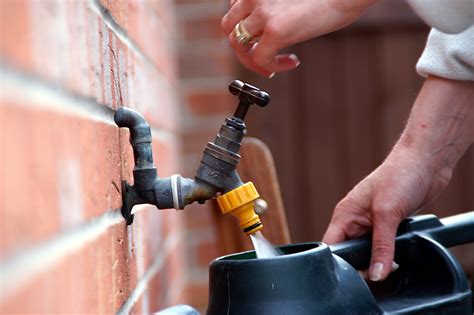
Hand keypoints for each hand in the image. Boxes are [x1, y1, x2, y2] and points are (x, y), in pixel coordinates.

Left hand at [221, 0, 377, 76]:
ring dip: (253, 60)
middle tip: (261, 58)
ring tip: (273, 67)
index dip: (243, 29)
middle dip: (243, 47)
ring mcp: (261, 12)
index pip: (234, 11)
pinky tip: (292, 62)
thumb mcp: (286, 0)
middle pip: (230, 28)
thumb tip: (263, 34)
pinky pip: (259, 59)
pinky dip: (271, 67)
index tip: (258, 40)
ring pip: (238, 45)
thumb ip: (270, 10)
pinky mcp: (274, 30)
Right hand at [323, 76, 473, 281]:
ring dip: (378, 259)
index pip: (331, 246)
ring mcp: (372, 223)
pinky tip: (398, 255)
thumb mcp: (387, 214)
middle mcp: (355, 220)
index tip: (354, 276)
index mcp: (345, 215)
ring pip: (368, 252)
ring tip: (390, 262)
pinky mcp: (388, 225)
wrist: (426, 163)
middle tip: (378, 271)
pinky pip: (383, 247)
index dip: (338, 263)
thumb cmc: (399, 177)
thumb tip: (377, 274)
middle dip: (362, 265)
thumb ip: (381, 247)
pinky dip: (389, 254)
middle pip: (349, 253)